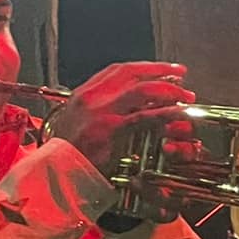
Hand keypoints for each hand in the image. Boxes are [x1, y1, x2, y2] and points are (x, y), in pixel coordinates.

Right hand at [47, 63, 196, 179]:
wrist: (54, 172)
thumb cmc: (68, 151)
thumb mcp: (80, 121)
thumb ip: (103, 107)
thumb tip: (132, 101)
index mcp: (85, 93)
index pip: (119, 69)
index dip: (146, 67)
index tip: (166, 69)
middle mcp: (92, 97)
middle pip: (133, 73)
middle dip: (162, 72)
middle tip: (181, 77)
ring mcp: (101, 112)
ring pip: (142, 90)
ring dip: (169, 91)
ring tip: (184, 97)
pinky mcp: (110, 130)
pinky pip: (144, 116)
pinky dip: (164, 113)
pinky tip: (176, 114)